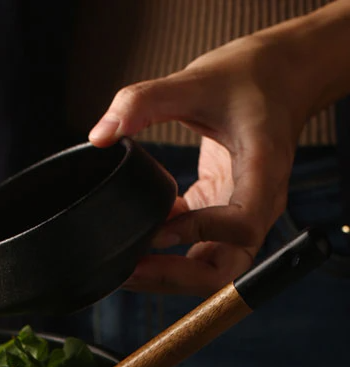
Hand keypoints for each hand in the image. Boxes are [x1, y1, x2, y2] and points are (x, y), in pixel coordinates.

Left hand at [88, 29, 314, 294]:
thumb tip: (99, 135)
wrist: (279, 77)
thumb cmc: (249, 78)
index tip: (158, 229)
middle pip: (224, 269)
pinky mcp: (220, 213)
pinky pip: (196, 249)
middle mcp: (257, 203)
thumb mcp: (196, 80)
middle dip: (175, 278)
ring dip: (167, 275)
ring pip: (209, 269)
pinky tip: (137, 239)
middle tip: (129, 270)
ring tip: (125, 266)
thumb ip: (145, 102)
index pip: (242, 225)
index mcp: (263, 170)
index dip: (200, 235)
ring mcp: (239, 214)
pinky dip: (166, 253)